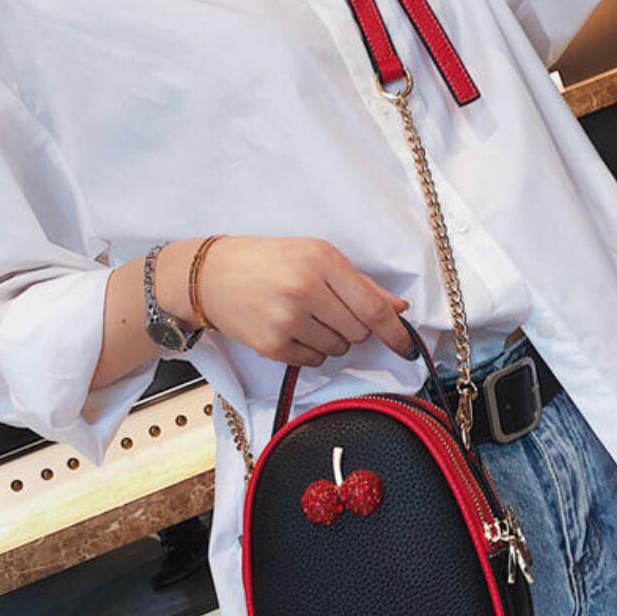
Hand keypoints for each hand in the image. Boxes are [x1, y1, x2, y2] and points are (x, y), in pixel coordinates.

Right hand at [198, 236, 413, 367]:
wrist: (210, 276)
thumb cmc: (267, 261)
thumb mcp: (315, 256)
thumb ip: (359, 284)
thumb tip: (397, 309)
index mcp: (322, 261)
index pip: (373, 307)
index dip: (395, 332)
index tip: (407, 346)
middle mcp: (305, 290)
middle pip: (359, 332)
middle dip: (353, 327)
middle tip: (329, 310)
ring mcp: (287, 320)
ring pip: (338, 349)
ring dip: (332, 339)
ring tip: (306, 317)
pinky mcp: (272, 345)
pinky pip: (314, 360)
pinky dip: (311, 350)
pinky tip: (291, 329)